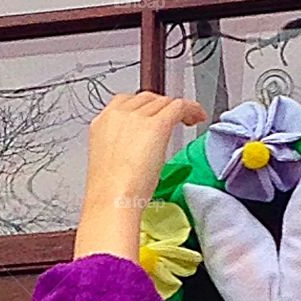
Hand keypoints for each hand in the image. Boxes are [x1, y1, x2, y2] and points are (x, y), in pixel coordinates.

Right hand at [74, 92, 206, 262]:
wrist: (112, 201)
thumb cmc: (110, 193)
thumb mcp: (110, 163)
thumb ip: (122, 146)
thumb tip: (140, 148)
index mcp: (102, 123)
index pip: (127, 102)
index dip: (145, 107)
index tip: (154, 115)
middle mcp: (119, 114)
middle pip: (147, 99)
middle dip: (162, 107)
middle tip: (174, 119)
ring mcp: (137, 117)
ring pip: (164, 102)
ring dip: (177, 110)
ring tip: (188, 120)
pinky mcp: (157, 125)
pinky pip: (179, 106)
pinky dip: (192, 109)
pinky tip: (197, 117)